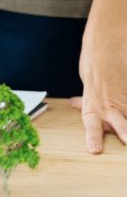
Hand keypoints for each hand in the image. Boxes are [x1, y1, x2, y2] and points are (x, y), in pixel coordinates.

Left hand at [72, 18, 126, 152]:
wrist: (105, 47)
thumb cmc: (93, 66)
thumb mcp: (86, 84)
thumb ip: (85, 98)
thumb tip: (73, 103)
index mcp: (93, 105)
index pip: (92, 124)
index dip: (93, 137)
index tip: (95, 150)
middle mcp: (111, 105)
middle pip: (120, 122)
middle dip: (124, 132)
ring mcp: (126, 99)